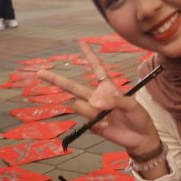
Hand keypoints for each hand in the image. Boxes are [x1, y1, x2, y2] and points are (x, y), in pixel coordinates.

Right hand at [37, 40, 160, 153]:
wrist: (140, 138)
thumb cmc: (139, 117)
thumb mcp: (132, 105)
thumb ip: (115, 101)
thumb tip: (96, 104)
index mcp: (108, 87)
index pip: (97, 69)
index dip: (89, 56)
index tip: (81, 42)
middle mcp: (97, 97)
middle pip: (73, 86)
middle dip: (56, 79)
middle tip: (39, 72)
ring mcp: (92, 111)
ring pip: (80, 105)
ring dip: (91, 109)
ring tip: (108, 115)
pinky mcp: (91, 124)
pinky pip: (87, 119)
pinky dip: (96, 122)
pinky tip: (107, 125)